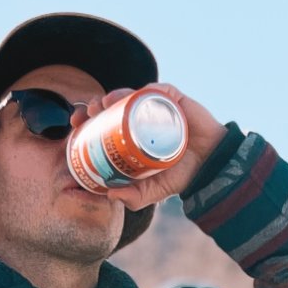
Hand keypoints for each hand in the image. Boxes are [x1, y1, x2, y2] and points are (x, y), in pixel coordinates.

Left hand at [72, 83, 226, 211]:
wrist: (212, 168)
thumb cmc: (181, 176)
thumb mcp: (153, 191)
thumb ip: (134, 197)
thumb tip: (109, 195)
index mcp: (131, 135)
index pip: (103, 124)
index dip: (87, 121)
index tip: (75, 125)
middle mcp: (140, 118)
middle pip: (112, 106)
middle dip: (95, 106)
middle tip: (86, 113)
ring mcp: (156, 107)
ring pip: (129, 96)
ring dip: (113, 96)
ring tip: (103, 104)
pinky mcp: (173, 99)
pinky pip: (156, 92)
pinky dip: (142, 91)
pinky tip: (130, 97)